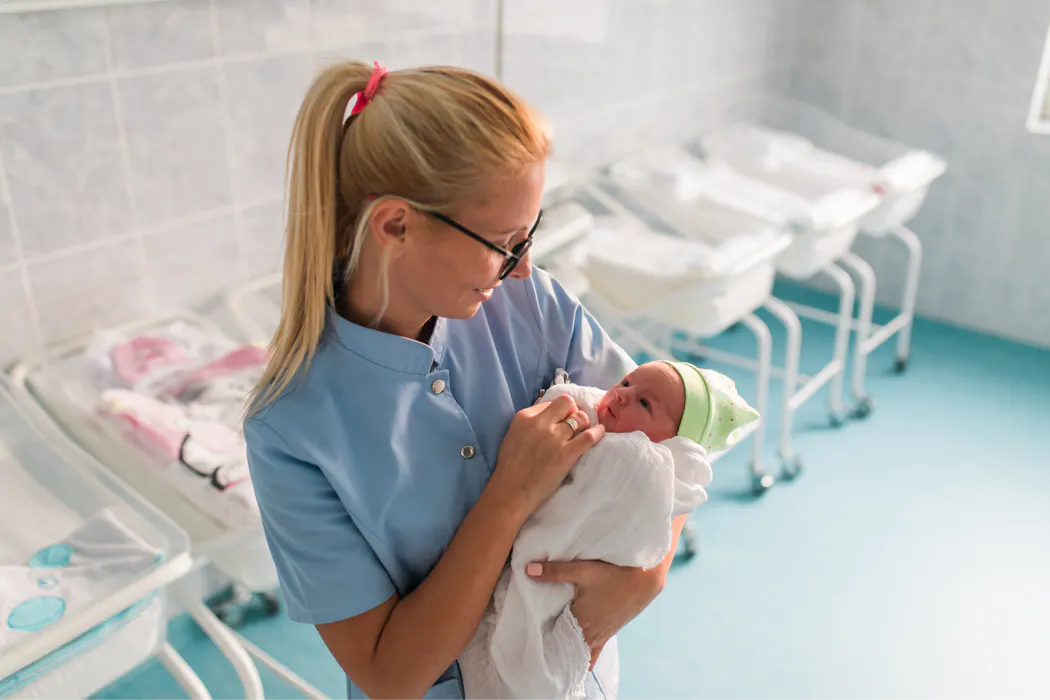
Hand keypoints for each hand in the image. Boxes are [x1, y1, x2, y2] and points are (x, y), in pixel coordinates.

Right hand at [489, 394, 604, 518]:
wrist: (511, 492)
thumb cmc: (510, 467)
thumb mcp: (513, 435)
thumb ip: (529, 423)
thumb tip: (548, 414)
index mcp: (524, 417)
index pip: (551, 403)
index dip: (559, 411)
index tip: (562, 419)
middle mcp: (540, 423)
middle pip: (567, 403)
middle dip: (573, 410)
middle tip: (574, 422)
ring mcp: (554, 438)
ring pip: (580, 418)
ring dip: (584, 422)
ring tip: (585, 429)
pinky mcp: (566, 454)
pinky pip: (589, 436)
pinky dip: (597, 432)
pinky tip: (600, 432)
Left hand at [527, 559, 664, 668]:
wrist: (646, 579)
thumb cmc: (614, 575)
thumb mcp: (583, 570)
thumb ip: (555, 571)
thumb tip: (528, 569)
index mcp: (583, 624)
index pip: (561, 646)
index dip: (548, 649)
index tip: (535, 649)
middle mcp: (593, 634)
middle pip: (572, 654)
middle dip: (559, 654)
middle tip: (542, 651)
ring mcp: (604, 635)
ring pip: (585, 653)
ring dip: (573, 652)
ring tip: (558, 650)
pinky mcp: (611, 631)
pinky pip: (596, 648)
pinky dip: (586, 649)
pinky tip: (578, 641)